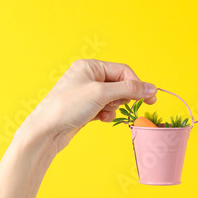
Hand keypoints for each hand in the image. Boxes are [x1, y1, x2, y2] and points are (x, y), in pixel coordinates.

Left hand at [19, 59, 156, 152]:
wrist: (46, 131)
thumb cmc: (68, 107)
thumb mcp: (102, 93)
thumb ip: (129, 89)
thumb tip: (151, 88)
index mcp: (90, 66)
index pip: (123, 71)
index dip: (137, 84)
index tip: (150, 98)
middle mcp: (88, 77)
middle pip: (120, 84)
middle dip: (123, 97)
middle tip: (126, 106)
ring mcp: (87, 93)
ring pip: (114, 98)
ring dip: (114, 107)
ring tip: (103, 112)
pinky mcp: (85, 108)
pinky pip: (105, 108)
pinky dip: (106, 114)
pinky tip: (99, 119)